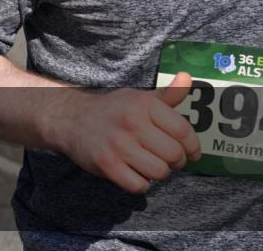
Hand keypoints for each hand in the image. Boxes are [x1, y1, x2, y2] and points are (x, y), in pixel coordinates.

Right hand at [50, 72, 200, 193]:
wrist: (70, 118)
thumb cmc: (112, 110)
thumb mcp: (138, 98)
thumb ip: (167, 94)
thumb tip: (187, 77)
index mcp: (143, 104)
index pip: (183, 131)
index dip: (192, 147)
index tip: (191, 153)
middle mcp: (132, 122)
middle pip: (174, 155)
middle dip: (175, 162)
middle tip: (166, 159)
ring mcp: (118, 144)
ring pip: (159, 172)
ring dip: (156, 173)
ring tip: (148, 164)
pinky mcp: (106, 163)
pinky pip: (139, 185)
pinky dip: (140, 183)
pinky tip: (133, 172)